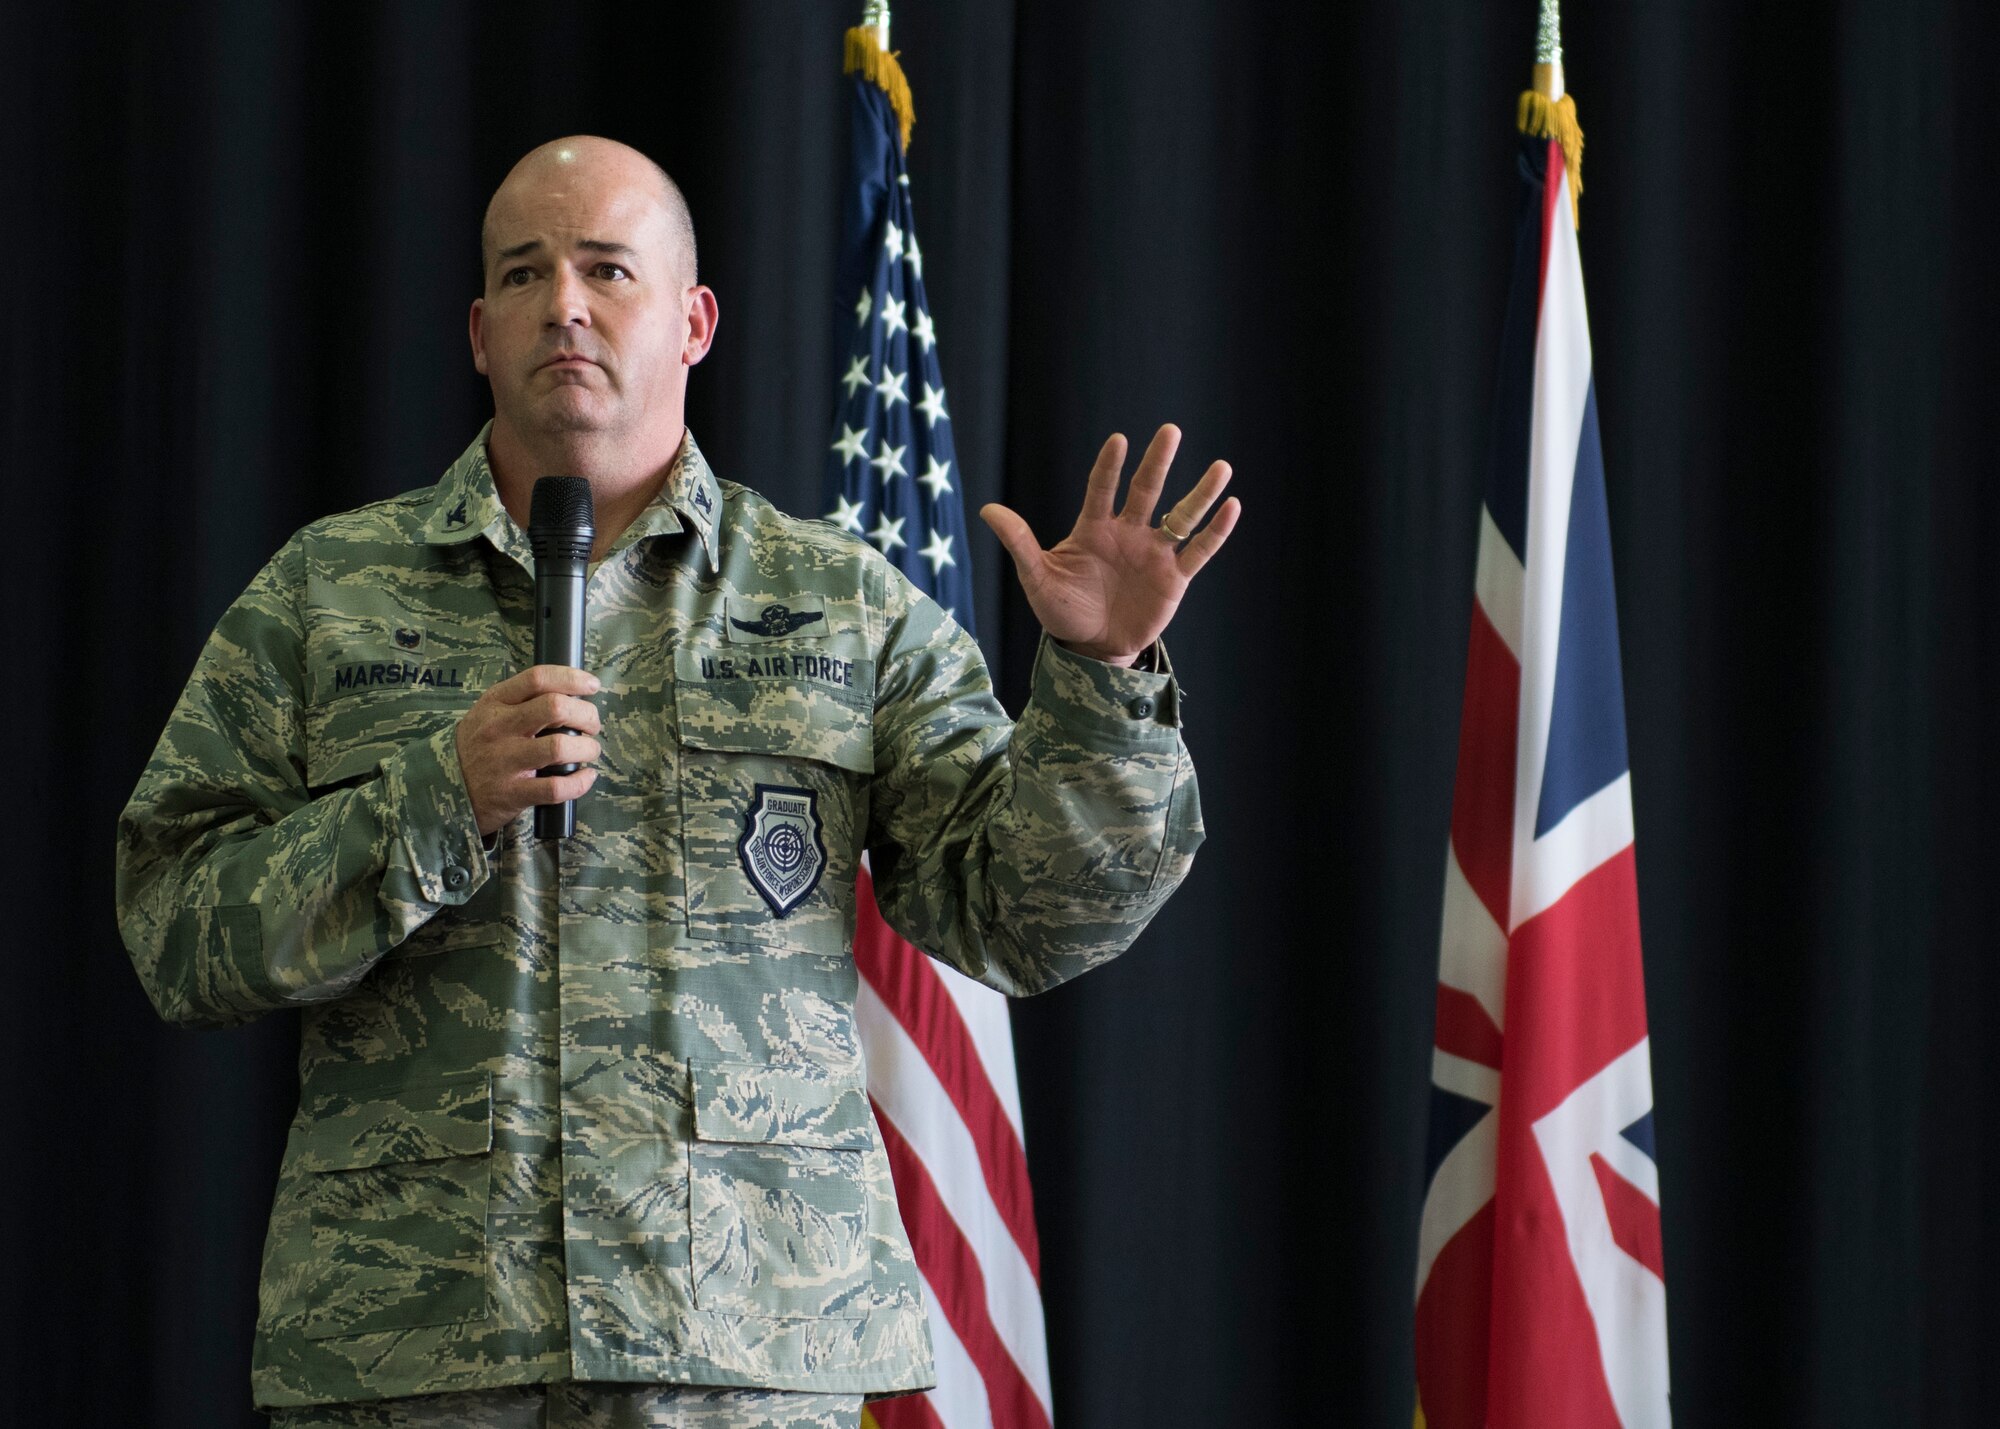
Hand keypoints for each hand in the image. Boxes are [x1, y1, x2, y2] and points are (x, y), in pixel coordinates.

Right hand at [454, 666, 602, 836]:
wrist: (442, 789)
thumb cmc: (477, 746)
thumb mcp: (488, 713)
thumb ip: (521, 700)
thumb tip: (571, 693)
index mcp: (495, 703)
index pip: (537, 678)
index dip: (572, 678)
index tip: (591, 686)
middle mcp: (499, 729)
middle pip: (555, 708)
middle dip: (586, 715)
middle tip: (592, 725)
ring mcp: (505, 761)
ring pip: (559, 747)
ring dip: (587, 748)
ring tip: (589, 751)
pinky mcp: (512, 793)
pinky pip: (556, 788)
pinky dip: (579, 782)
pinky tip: (585, 777)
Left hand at [980, 425, 1238, 665]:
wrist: (1091, 647)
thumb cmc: (1062, 610)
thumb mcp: (1037, 578)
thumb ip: (1020, 543)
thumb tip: (987, 509)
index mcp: (1094, 529)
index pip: (1102, 489)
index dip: (1110, 467)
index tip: (1118, 441)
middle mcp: (1128, 533)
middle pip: (1146, 491)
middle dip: (1158, 461)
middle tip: (1170, 430)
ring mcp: (1154, 554)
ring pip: (1181, 516)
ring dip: (1201, 492)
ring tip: (1222, 466)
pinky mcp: (1174, 578)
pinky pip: (1198, 551)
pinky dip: (1216, 532)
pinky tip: (1232, 507)